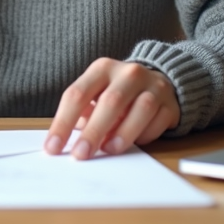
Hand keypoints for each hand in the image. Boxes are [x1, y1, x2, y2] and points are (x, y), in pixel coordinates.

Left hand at [44, 58, 179, 158]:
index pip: (77, 94)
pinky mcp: (170, 102)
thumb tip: (63, 142)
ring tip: (109, 150)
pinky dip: (145, 135)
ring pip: (140, 109)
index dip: (62, 122)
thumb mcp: (97, 94)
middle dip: (93, 131)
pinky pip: (158, 121)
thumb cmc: (118, 93)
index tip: (53, 147)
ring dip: (123, 133)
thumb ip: (83, 114)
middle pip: (110, 102)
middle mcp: (128, 73)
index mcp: (102, 69)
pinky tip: (136, 141)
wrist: (158, 82)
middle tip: (80, 154)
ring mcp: (153, 85)